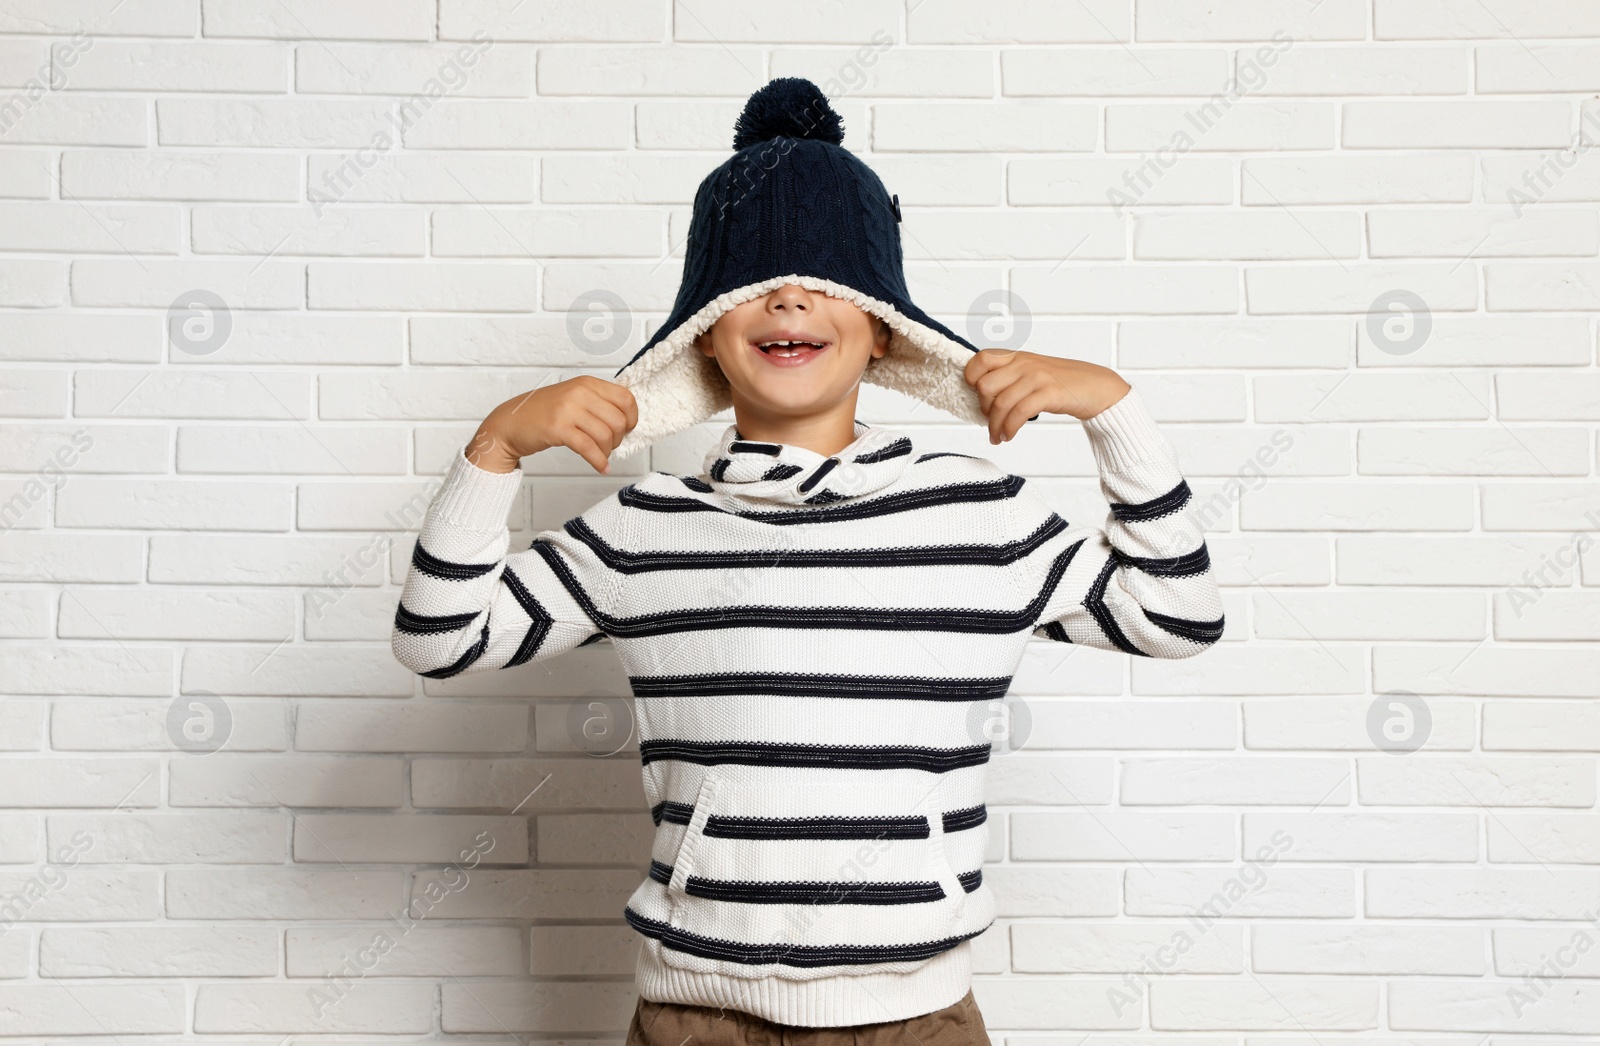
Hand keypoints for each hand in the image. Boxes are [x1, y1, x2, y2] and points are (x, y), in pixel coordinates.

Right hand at [466, 375, 637, 474]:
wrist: (510, 423)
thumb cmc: (543, 413)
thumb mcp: (574, 397)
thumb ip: (598, 403)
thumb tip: (627, 419)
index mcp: (586, 383)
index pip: (626, 398)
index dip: (631, 418)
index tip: (626, 429)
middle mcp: (579, 392)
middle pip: (618, 420)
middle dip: (619, 439)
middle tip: (609, 445)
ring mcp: (568, 409)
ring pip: (605, 435)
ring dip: (607, 451)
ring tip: (600, 455)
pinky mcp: (558, 428)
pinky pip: (589, 448)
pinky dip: (599, 461)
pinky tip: (601, 468)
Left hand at [963, 349, 1131, 443]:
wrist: (1096, 386)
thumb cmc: (1061, 383)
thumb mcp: (1032, 373)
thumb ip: (1009, 378)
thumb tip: (982, 395)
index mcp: (1017, 356)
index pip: (980, 359)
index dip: (971, 379)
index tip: (979, 397)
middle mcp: (1024, 363)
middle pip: (985, 386)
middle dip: (984, 409)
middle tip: (991, 422)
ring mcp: (1036, 377)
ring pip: (1000, 403)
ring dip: (995, 426)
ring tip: (998, 437)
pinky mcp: (1049, 393)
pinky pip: (1019, 413)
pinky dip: (1009, 429)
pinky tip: (1009, 436)